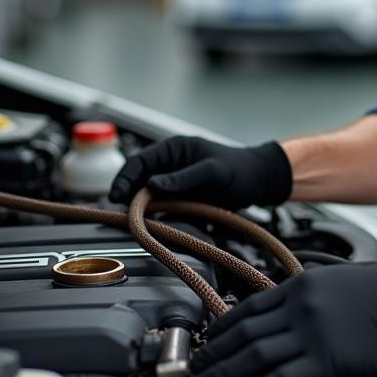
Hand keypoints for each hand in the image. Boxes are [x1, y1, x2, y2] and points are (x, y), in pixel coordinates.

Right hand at [108, 135, 291, 208]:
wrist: (260, 182)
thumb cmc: (239, 170)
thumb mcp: (212, 173)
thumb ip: (183, 178)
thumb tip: (151, 185)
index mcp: (173, 149)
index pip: (139, 162)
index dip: (125, 179)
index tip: (116, 197)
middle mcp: (169, 165)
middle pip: (139, 181)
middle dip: (129, 197)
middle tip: (122, 214)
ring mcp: (174, 183)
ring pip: (148, 197)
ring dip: (141, 209)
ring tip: (134, 223)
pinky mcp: (181, 198)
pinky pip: (163, 208)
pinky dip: (156, 217)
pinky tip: (153, 227)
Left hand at [189, 257, 376, 376]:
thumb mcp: (330, 276)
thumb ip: (300, 291)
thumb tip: (275, 305)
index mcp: (298, 286)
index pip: (247, 307)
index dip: (221, 324)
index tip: (207, 336)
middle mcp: (298, 309)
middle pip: (243, 332)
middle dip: (213, 351)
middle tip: (196, 365)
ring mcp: (310, 335)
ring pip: (255, 355)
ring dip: (226, 371)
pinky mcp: (326, 361)